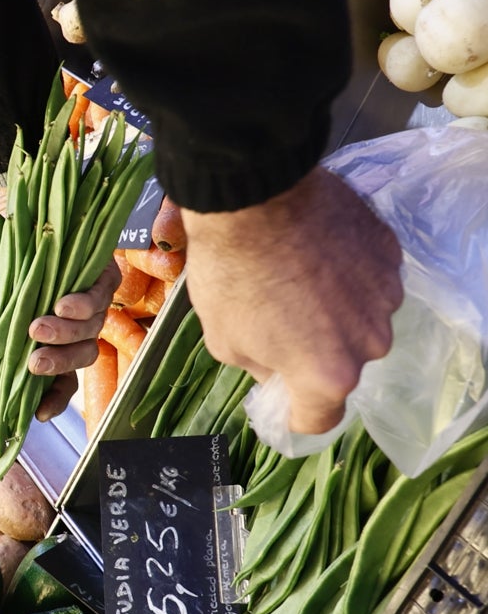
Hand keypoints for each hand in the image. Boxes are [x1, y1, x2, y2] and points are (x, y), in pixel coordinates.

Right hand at [0, 228, 119, 421]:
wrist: (20, 211)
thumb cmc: (1, 257)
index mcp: (47, 339)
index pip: (60, 380)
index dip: (54, 399)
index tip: (39, 414)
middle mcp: (74, 327)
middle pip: (80, 359)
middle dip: (58, 365)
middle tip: (34, 361)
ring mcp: (92, 303)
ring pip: (91, 332)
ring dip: (65, 335)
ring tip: (38, 326)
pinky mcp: (103, 275)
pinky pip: (101, 297)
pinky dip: (82, 305)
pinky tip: (62, 304)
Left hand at [181, 166, 403, 433]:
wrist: (254, 195)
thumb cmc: (232, 273)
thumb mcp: (224, 341)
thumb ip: (260, 369)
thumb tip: (277, 369)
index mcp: (328, 374)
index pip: (320, 418)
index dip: (297, 412)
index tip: (284, 399)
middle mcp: (369, 342)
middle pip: (344, 365)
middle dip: (317, 354)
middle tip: (285, 321)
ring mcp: (386, 294)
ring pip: (361, 320)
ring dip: (338, 311)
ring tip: (301, 279)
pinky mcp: (390, 252)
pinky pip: (370, 278)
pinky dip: (350, 273)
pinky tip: (319, 252)